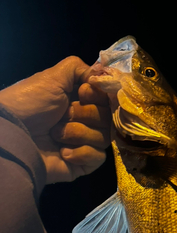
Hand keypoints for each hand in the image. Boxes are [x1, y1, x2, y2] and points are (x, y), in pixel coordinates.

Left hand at [0, 56, 110, 183]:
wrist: (13, 135)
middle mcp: (84, 120)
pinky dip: (81, 153)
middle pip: (107, 117)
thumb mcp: (53, 77)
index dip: (98, 95)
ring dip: (77, 133)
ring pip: (104, 137)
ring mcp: (84, 143)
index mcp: (79, 99)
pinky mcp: (83, 164)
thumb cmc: (30, 103)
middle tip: (63, 115)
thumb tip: (103, 75)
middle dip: (85, 114)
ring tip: (55, 135)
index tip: (82, 93)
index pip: (107, 98)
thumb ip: (80, 68)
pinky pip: (98, 157)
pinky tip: (62, 152)